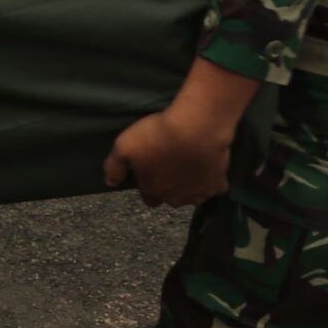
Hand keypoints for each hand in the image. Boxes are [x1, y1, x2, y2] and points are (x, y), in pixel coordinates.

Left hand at [102, 106, 232, 207]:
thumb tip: (109, 182)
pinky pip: (217, 187)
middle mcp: (176, 199)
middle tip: (171, 164)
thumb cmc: (157, 136)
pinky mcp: (218, 183)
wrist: (196, 129)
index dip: (149, 185)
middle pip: (172, 198)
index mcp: (153, 191)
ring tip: (190, 166)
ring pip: (194, 196)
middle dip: (171, 187)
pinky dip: (214, 181)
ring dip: (191, 186)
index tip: (151, 171)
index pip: (149, 198)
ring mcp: (199, 193)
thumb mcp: (124, 146)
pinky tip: (211, 168)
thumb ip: (114, 166)